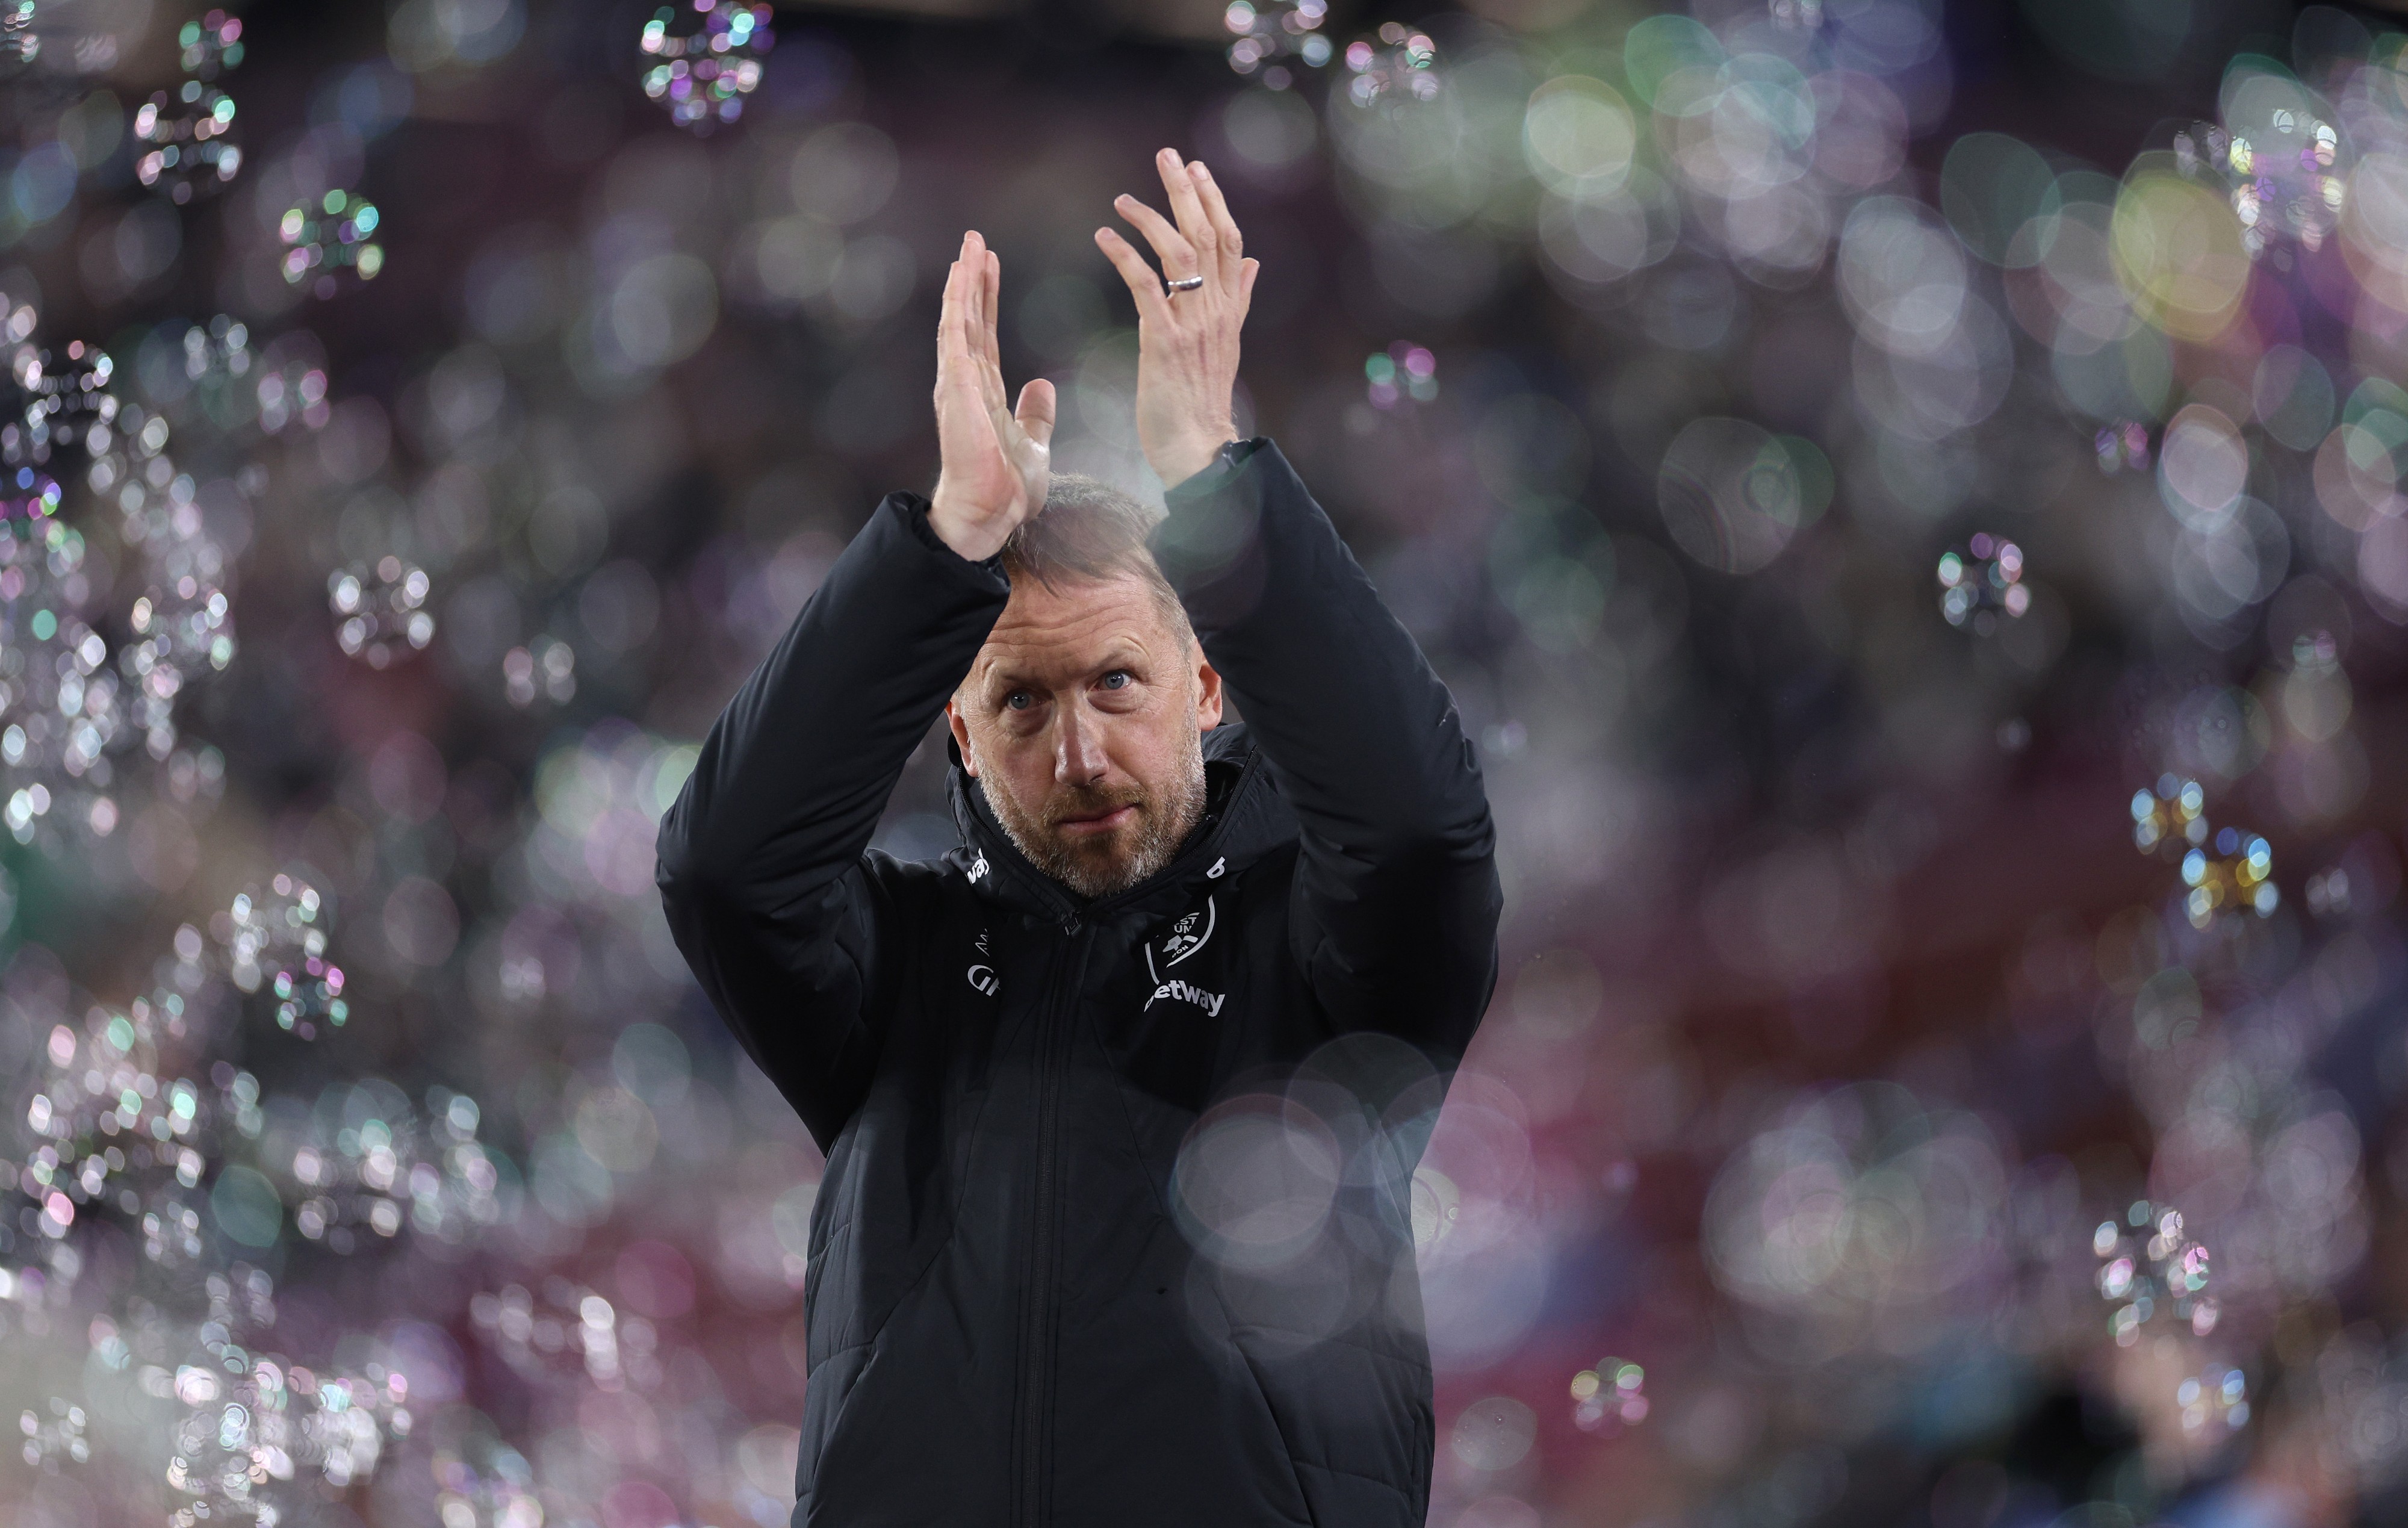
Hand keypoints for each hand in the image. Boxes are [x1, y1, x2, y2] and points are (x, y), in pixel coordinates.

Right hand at [928, 231, 1056, 561]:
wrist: (989, 514)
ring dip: (963, 281)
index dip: (987, 298)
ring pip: (958, 319)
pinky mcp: (955, 388)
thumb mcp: (1034, 442)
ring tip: (969, 246)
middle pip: (968, 318)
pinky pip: (955, 336)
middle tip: (975, 241)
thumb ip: (1036, 413)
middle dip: (972, 279)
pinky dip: (958, 303)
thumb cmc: (1006, 488)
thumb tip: (1042, 386)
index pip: (984, 334)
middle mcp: (965, 382)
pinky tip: (961, 276)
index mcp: (984, 392)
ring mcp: (957, 383)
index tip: (990, 266)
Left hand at [1094, 148, 1258, 488]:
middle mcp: (1216, 310)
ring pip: (1181, 254)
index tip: (1198, 169)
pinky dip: (1125, 256)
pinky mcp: (1165, 341)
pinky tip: (1105, 236)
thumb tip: (1252, 265)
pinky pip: (1146, 287)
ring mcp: (1193, 324)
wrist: (1199, 447)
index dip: (1215, 201)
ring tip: (1124, 198)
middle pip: (1208, 235)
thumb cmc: (1203, 400)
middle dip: (1188, 192)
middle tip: (1168, 156)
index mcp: (1229, 308)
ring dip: (1153, 218)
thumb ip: (1239, 299)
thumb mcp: (1227, 343)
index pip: (1229, 241)